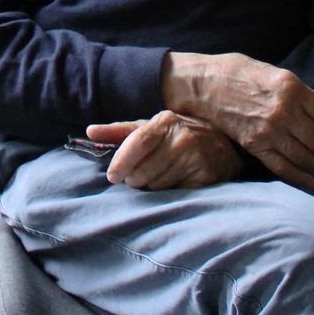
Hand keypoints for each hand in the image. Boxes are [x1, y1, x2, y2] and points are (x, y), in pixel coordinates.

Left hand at [85, 111, 242, 189]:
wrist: (223, 144)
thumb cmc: (177, 136)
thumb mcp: (150, 128)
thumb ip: (120, 132)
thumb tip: (89, 131)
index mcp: (165, 122)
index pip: (138, 142)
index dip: (122, 161)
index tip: (113, 177)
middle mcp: (183, 137)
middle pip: (144, 169)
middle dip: (135, 178)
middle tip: (138, 177)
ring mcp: (197, 156)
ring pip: (158, 184)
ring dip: (151, 186)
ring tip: (159, 176)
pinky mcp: (207, 176)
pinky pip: (175, 192)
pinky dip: (169, 192)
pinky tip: (175, 181)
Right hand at [161, 51, 313, 186]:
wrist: (204, 84)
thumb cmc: (236, 73)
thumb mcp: (272, 72)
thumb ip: (294, 91)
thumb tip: (309, 109)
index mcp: (292, 88)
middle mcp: (285, 111)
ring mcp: (270, 131)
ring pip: (307, 156)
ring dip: (313, 160)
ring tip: (312, 159)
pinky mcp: (255, 146)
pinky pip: (284, 167)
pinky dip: (299, 177)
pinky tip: (308, 180)